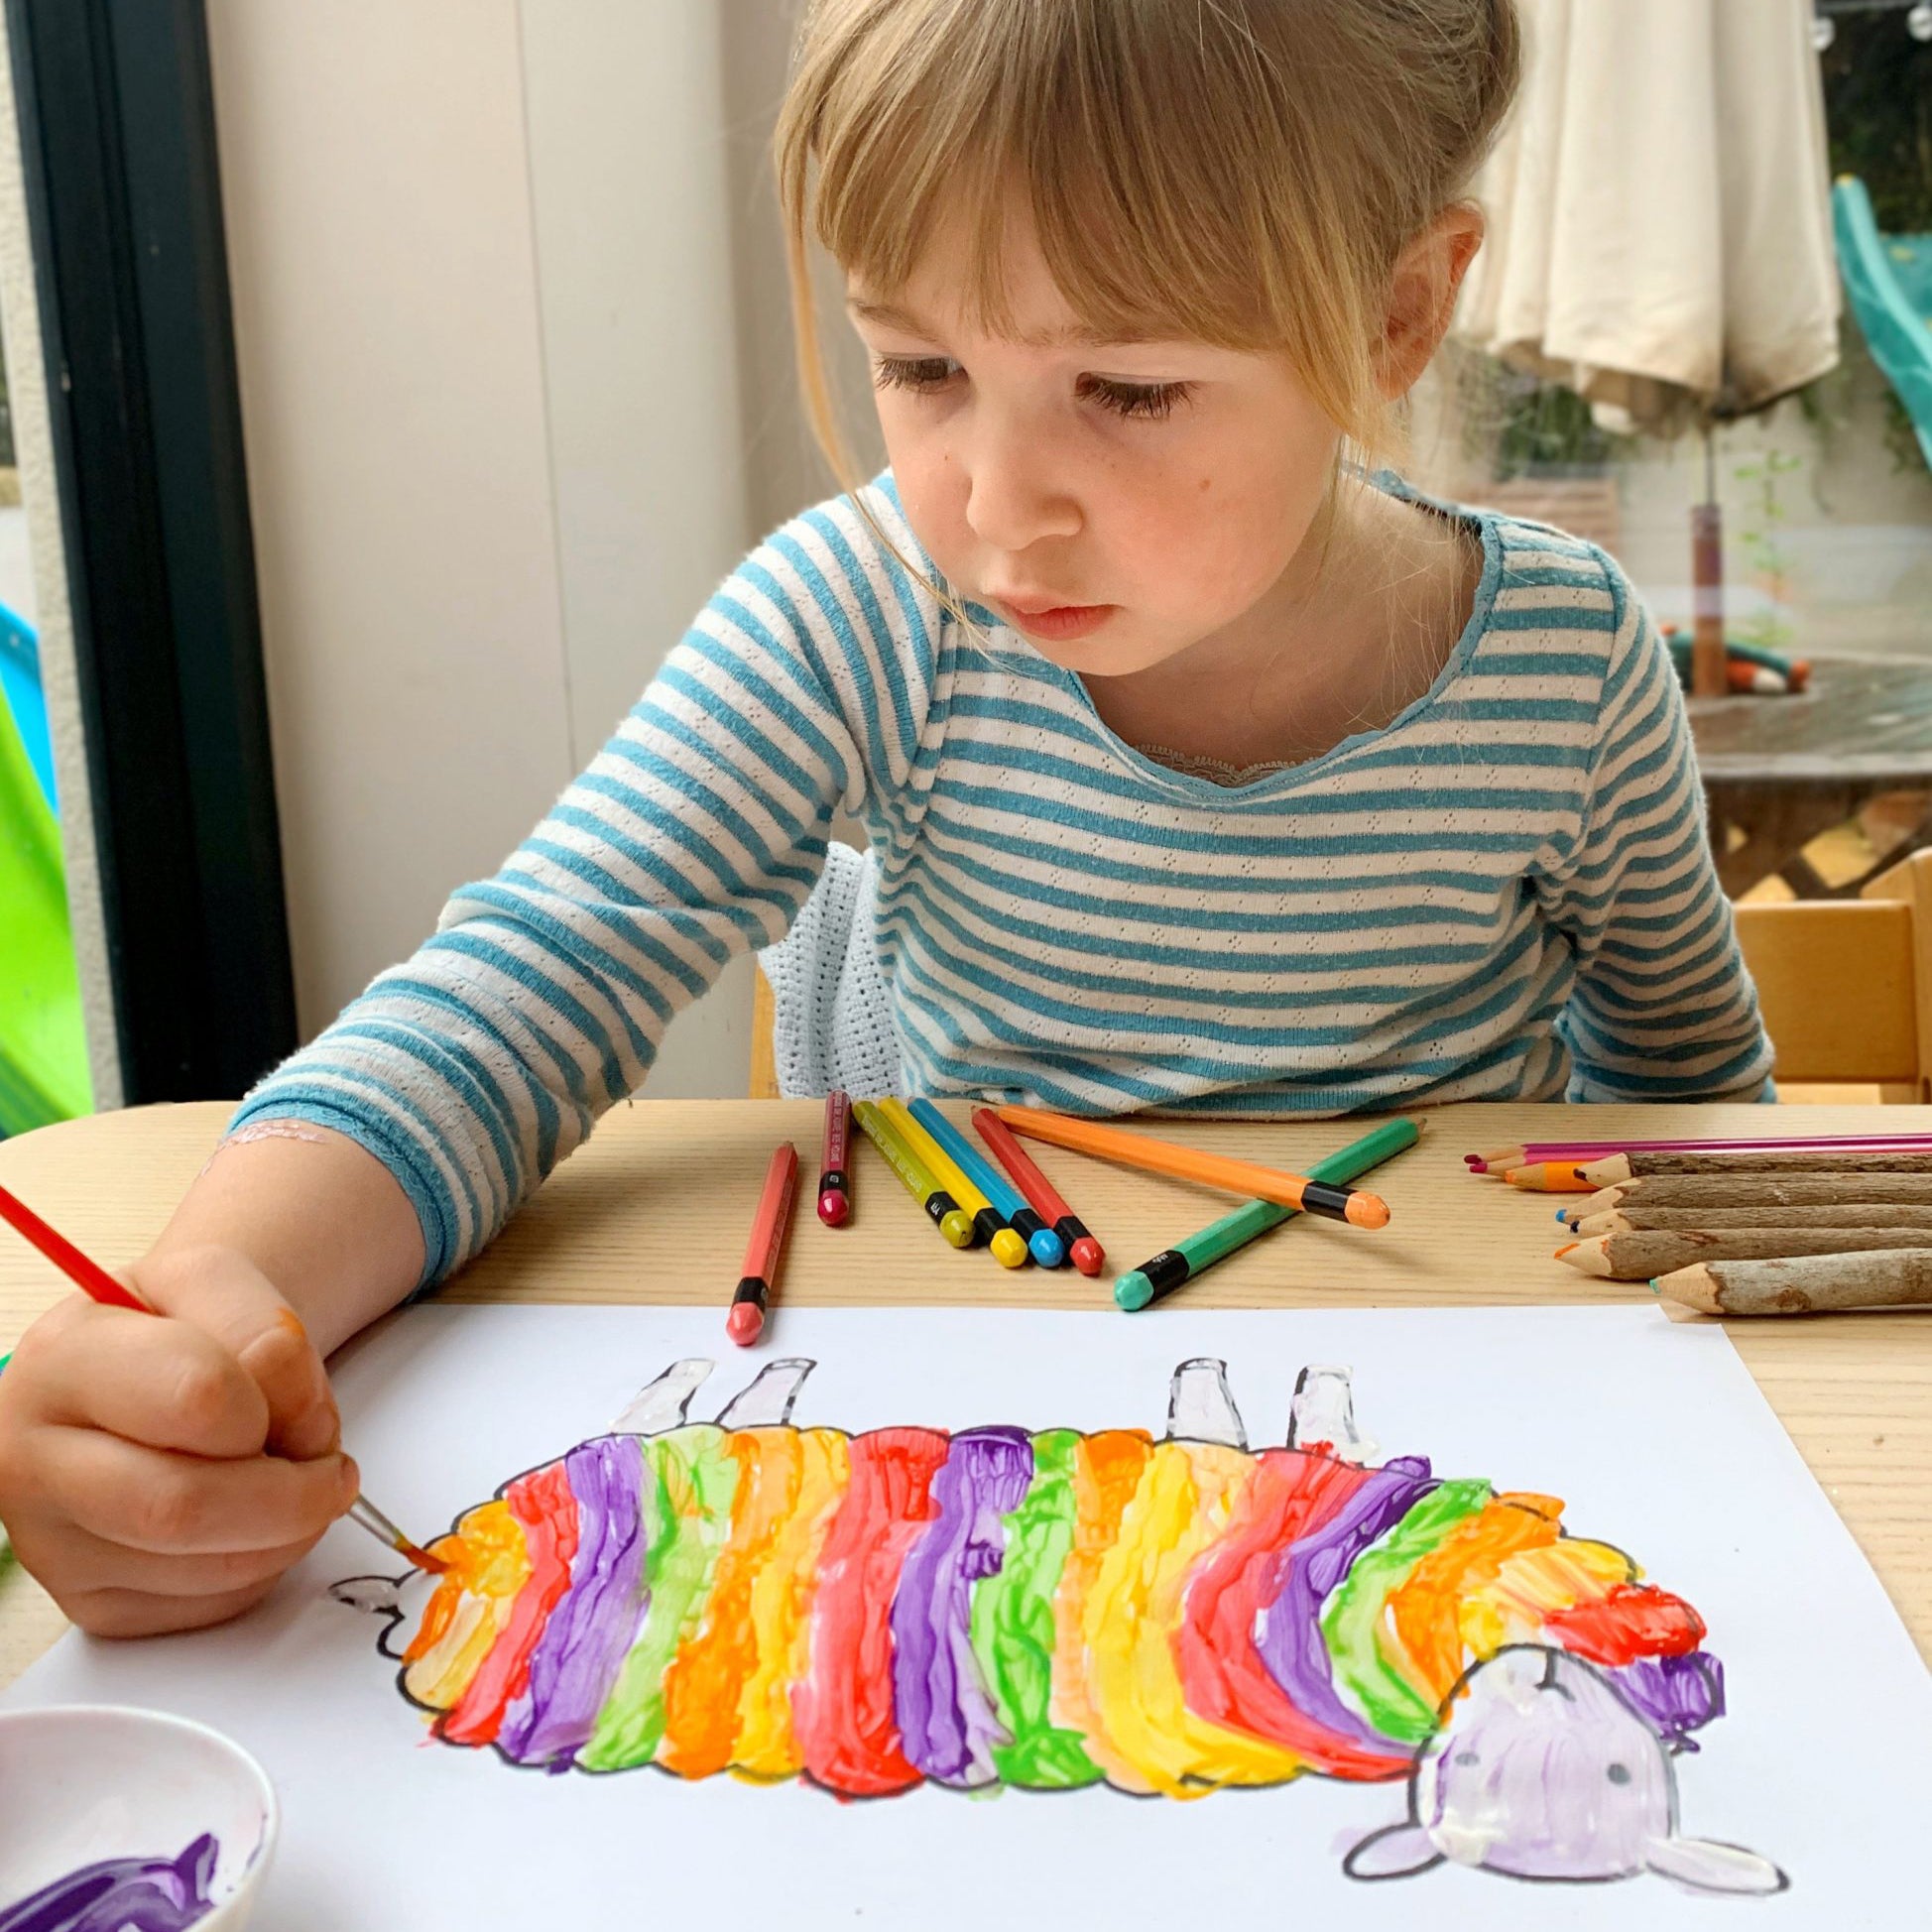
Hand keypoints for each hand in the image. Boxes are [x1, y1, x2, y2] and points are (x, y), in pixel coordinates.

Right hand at [0, 1243, 359, 1635]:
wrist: (148, 1370)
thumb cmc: (183, 1327)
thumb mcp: (221, 1282)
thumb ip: (266, 1329)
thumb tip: (295, 1419)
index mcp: (62, 1359)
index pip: (196, 1397)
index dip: (280, 1401)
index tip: (301, 1397)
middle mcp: (31, 1460)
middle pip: (183, 1508)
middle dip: (294, 1493)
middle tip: (331, 1468)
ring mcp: (53, 1544)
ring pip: (205, 1569)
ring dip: (292, 1531)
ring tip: (299, 1484)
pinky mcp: (91, 1602)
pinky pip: (207, 1605)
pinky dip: (265, 1567)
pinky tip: (259, 1522)